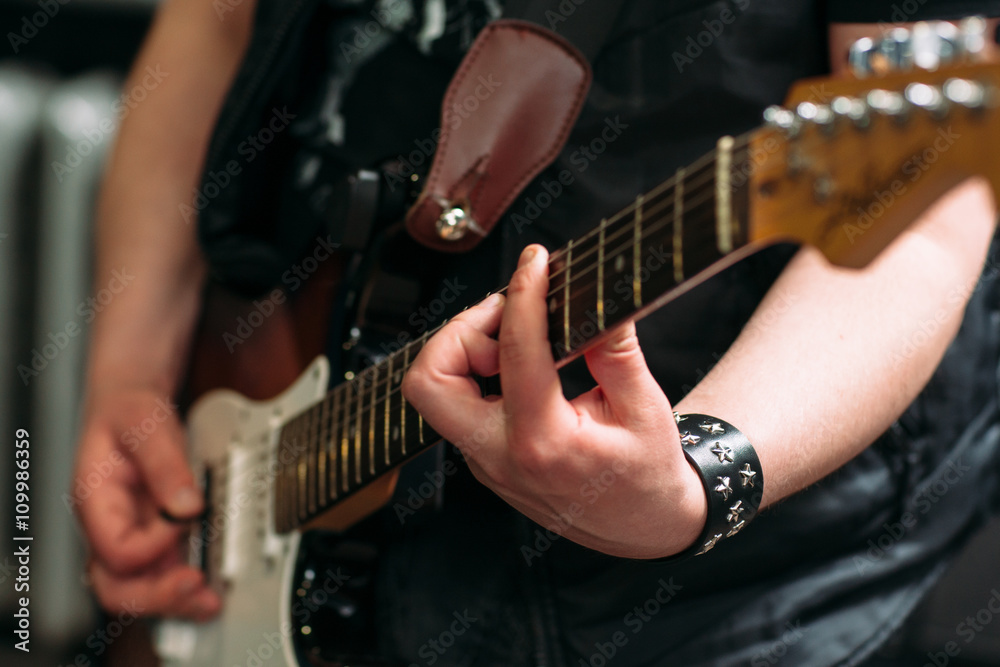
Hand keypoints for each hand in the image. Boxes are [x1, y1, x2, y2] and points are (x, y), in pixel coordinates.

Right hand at [73, 386, 219, 619]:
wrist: (132, 405)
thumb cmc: (129, 413)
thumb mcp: (145, 423)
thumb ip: (165, 463)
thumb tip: (187, 505)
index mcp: (97, 503)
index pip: (118, 551)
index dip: (155, 542)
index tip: (187, 516)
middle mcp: (110, 528)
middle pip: (117, 588)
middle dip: (157, 596)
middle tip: (197, 587)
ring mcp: (132, 536)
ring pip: (141, 589)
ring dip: (176, 601)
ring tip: (211, 601)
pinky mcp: (155, 538)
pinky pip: (163, 574)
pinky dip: (186, 587)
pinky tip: (211, 589)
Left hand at [403, 245, 706, 558]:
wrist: (642, 527)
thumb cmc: (648, 472)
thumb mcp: (644, 407)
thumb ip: (614, 349)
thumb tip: (594, 293)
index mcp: (544, 445)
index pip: (515, 354)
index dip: (524, 296)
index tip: (537, 263)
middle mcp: (501, 458)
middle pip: (429, 383)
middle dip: (457, 333)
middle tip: (504, 316)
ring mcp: (484, 462)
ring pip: (434, 393)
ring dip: (464, 350)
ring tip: (513, 337)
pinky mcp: (482, 459)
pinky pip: (456, 404)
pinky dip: (477, 370)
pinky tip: (517, 360)